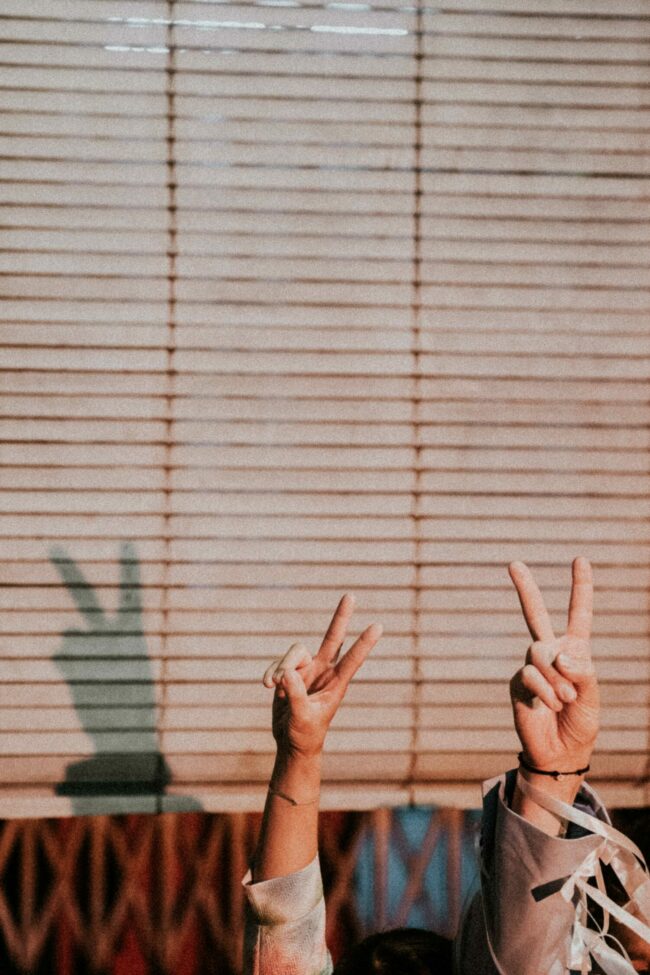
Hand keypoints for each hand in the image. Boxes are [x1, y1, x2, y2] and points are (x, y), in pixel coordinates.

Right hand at [262, 594, 381, 759]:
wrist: (292, 741)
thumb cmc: (305, 733)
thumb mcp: (302, 718)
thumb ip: (296, 696)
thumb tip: (288, 672)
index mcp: (336, 684)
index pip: (352, 660)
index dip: (364, 643)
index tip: (378, 627)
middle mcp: (324, 671)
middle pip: (333, 637)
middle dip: (341, 617)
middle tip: (351, 595)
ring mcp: (307, 669)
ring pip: (294, 652)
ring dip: (281, 668)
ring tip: (275, 687)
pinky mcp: (289, 672)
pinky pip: (277, 663)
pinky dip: (270, 673)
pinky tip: (268, 687)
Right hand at [509, 557, 598, 772]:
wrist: (559, 752)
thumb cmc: (581, 723)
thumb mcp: (593, 696)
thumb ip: (582, 671)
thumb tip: (559, 654)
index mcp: (575, 651)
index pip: (579, 614)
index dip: (581, 587)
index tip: (580, 560)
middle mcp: (551, 653)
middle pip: (535, 614)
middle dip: (525, 588)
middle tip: (513, 563)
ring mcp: (531, 666)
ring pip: (539, 652)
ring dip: (556, 678)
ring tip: (565, 699)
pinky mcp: (517, 683)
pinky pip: (530, 675)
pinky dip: (545, 691)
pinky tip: (549, 706)